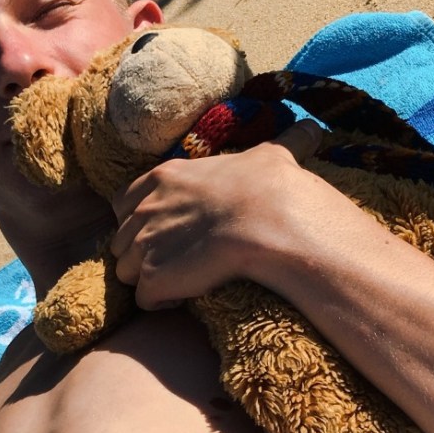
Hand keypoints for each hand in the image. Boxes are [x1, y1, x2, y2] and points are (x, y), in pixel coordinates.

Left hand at [109, 122, 323, 309]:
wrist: (268, 220)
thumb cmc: (269, 186)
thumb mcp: (268, 155)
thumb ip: (278, 144)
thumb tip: (312, 131)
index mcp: (162, 178)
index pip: (125, 202)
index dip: (140, 220)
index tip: (164, 231)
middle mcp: (145, 209)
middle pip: (121, 239)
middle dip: (140, 252)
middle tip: (174, 260)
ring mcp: (145, 244)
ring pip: (126, 270)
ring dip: (147, 279)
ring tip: (177, 282)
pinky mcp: (152, 277)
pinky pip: (143, 298)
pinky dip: (158, 301)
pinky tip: (180, 298)